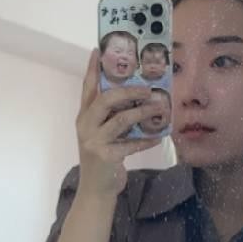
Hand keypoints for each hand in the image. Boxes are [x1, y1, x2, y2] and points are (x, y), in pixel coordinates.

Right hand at [75, 49, 162, 196]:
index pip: (87, 89)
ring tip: (158, 108)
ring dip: (143, 113)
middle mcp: (86, 126)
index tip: (98, 50)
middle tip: (147, 88)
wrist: (96, 191)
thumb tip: (136, 98)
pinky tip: (159, 136)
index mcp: (84, 118)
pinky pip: (131, 144)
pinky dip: (147, 140)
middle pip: (105, 99)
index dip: (93, 70)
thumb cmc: (102, 160)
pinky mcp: (106, 156)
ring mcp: (94, 141)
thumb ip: (111, 118)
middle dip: (128, 91)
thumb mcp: (101, 135)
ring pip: (121, 120)